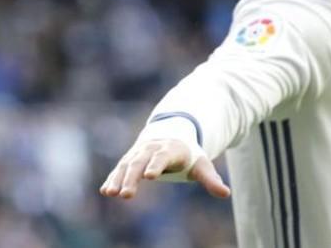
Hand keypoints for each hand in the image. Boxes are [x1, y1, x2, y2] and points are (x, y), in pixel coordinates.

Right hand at [99, 137, 230, 199]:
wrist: (170, 135)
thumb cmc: (188, 155)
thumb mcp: (202, 166)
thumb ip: (211, 179)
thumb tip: (225, 193)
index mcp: (170, 149)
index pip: (162, 157)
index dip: (156, 165)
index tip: (150, 176)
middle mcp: (150, 149)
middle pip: (139, 162)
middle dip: (132, 178)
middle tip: (127, 195)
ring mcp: (138, 154)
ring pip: (126, 166)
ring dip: (117, 179)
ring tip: (110, 193)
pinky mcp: (130, 160)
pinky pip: (119, 169)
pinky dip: (112, 179)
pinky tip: (105, 191)